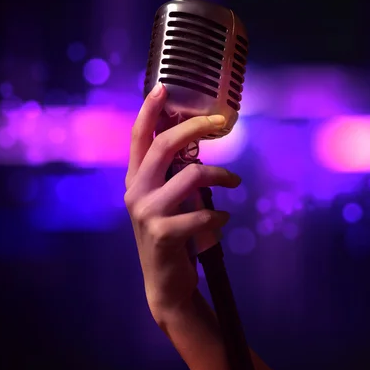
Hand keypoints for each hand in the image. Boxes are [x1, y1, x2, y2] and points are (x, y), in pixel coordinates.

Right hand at [124, 83, 241, 320]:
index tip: (163, 87)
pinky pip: (203, 214)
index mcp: (135, 180)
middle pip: (164, 147)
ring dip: (221, 175)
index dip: (149, 111)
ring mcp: (146, 213)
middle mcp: (135, 192)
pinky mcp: (163, 234)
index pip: (139, 138)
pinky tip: (223, 218)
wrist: (165, 283)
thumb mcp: (165, 201)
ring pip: (191, 176)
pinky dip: (220, 214)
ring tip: (235, 181)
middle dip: (195, 128)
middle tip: (220, 122)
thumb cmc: (171, 235)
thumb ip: (171, 175)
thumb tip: (194, 143)